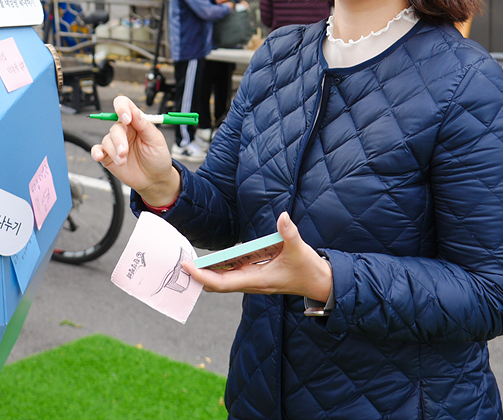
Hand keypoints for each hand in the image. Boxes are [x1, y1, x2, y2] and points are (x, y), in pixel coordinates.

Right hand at [90, 95, 179, 206]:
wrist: (154, 179)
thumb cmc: (158, 158)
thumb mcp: (156, 140)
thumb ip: (145, 125)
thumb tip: (134, 112)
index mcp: (136, 122)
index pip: (124, 106)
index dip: (122, 108)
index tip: (126, 119)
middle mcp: (124, 131)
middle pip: (115, 127)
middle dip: (119, 141)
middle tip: (125, 152)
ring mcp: (115, 143)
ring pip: (107, 140)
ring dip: (114, 152)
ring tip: (123, 161)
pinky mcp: (108, 156)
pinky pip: (97, 150)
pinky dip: (96, 152)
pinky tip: (100, 157)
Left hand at [182, 212, 332, 300]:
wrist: (321, 284)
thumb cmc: (309, 270)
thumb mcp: (300, 250)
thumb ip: (290, 233)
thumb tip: (283, 217)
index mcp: (258, 280)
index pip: (222, 282)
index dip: (202, 276)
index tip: (187, 266)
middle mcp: (252, 283)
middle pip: (218, 285)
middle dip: (199, 276)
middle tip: (181, 262)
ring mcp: (253, 281)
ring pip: (224, 282)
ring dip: (207, 274)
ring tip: (190, 261)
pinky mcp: (257, 277)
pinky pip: (232, 276)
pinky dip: (219, 270)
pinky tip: (212, 260)